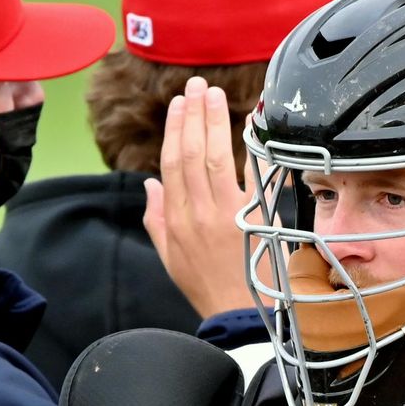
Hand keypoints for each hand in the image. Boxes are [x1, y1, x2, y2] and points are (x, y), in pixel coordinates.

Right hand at [144, 78, 261, 318]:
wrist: (240, 318)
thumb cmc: (207, 288)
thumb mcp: (172, 258)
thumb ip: (158, 219)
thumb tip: (150, 184)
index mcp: (176, 221)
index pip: (172, 164)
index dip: (174, 130)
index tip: (178, 105)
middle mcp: (198, 214)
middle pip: (191, 154)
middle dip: (193, 115)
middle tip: (197, 87)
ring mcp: (227, 216)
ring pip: (215, 159)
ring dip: (213, 122)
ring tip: (213, 95)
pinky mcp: (254, 221)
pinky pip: (253, 177)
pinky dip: (251, 148)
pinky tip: (249, 123)